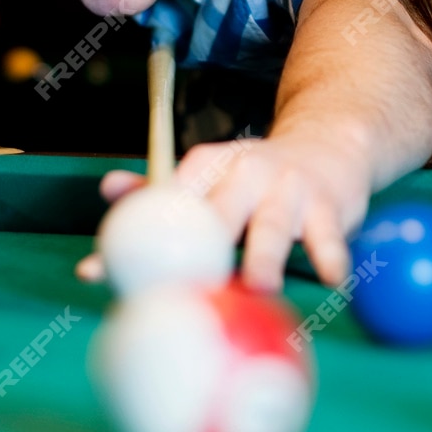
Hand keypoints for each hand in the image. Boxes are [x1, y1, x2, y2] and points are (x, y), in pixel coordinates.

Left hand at [75, 133, 373, 291]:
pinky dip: (331, 258)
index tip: (99, 275)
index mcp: (206, 166)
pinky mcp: (329, 205)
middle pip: (215, 214)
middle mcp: (244, 172)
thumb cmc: (257, 178)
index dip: (129, 240)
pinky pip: (329, 237)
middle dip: (196, 251)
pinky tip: (332, 280)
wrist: (330, 142)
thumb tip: (107, 190)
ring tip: (260, 286)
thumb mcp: (211, 175)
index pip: (162, 202)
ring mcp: (288, 188)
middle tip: (179, 289)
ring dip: (265, 257)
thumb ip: (162, 190)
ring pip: (271, 225)